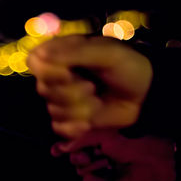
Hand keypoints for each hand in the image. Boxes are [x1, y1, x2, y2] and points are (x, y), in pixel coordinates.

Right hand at [27, 35, 152, 138]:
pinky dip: (74, 127)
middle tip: (93, 87)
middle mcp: (58, 76)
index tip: (67, 73)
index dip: (46, 71)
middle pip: (43, 88)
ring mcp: (64, 99)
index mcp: (63, 54)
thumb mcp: (106, 54)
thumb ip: (73, 53)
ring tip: (98, 101)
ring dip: (79, 109)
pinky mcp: (71, 120)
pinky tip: (89, 123)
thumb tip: (38, 55)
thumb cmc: (127, 67)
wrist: (146, 95)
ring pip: (53, 110)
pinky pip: (59, 128)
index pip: (34, 61)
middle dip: (70, 92)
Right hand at [52, 130, 175, 180]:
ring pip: (81, 173)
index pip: (73, 145)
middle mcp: (98, 155)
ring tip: (108, 163)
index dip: (62, 149)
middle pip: (75, 161)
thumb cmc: (130, 141)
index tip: (55, 152)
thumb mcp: (102, 135)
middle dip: (81, 158)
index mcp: (96, 140)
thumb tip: (59, 147)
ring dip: (92, 168)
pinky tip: (105, 177)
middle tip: (92, 155)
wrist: (153, 158)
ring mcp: (103, 170)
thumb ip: (79, 140)